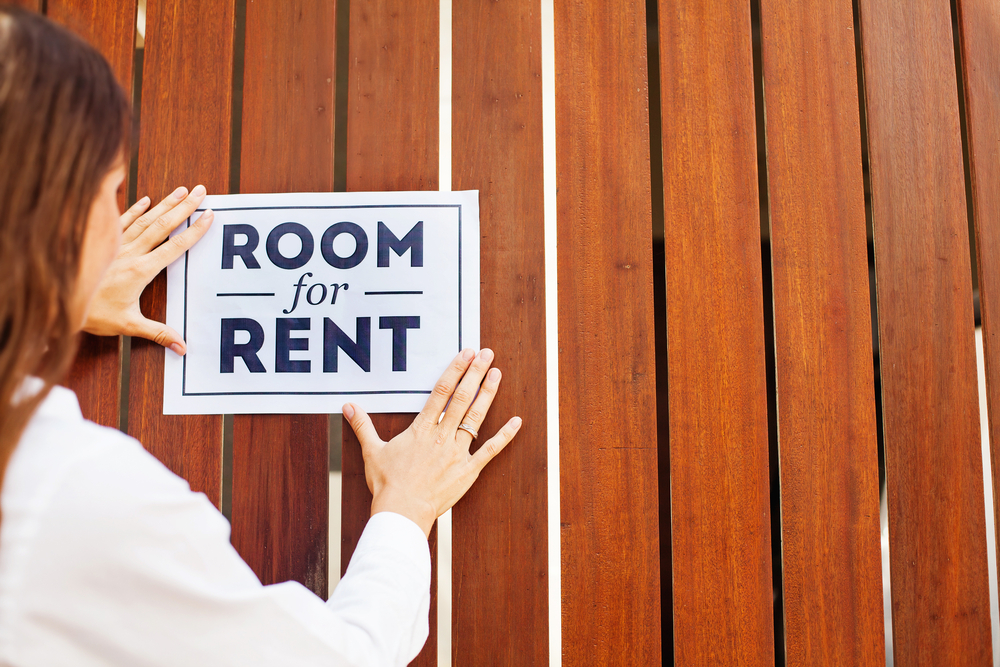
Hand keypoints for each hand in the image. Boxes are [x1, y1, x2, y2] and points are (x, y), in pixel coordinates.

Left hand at [82, 185, 213, 354]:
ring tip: (182, 190)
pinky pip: (122, 223)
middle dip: (184, 208)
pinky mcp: (104, 245)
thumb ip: (157, 333)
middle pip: (163, 226)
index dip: (193, 231)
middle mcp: (130, 254)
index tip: (208, 217)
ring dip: (165, 204)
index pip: (174, 247)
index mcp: (141, 271)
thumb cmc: (93, 315)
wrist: (58, 304)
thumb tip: (182, 347)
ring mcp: (116, 246)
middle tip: (201, 191)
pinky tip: (146, 200)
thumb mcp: (128, 325)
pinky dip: (134, 210)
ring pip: (145, 220)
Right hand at [343, 348, 521, 536]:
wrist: (402, 511)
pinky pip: (490, 450)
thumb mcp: (372, 451)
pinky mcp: (468, 470)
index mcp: (422, 429)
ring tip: (497, 374)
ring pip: (476, 418)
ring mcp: (457, 452)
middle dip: (475, 373)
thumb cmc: (388, 483)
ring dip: (487, 394)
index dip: (455, 370)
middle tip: (487, 354)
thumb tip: (347, 407)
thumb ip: (363, 426)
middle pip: (461, 398)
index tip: (466, 354)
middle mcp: (442, 436)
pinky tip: (517, 421)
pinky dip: (505, 436)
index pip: (441, 392)